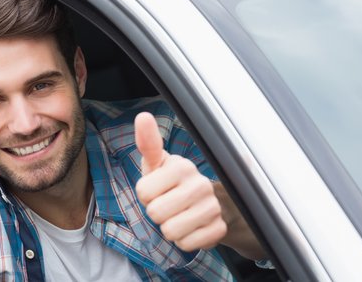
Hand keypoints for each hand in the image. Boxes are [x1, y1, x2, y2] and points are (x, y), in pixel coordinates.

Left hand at [134, 112, 225, 251]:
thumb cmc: (172, 182)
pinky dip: (183, 240)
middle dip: (156, 213)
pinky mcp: (218, 229)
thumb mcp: (157, 164)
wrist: (206, 202)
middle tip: (168, 204)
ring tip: (178, 215)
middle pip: (156, 213)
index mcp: (182, 166)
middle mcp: (200, 185)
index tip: (157, 189)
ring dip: (169, 228)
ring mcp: (212, 208)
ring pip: (170, 231)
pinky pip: (186, 244)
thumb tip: (143, 117)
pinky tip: (190, 227)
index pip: (143, 192)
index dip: (146, 195)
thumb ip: (148, 143)